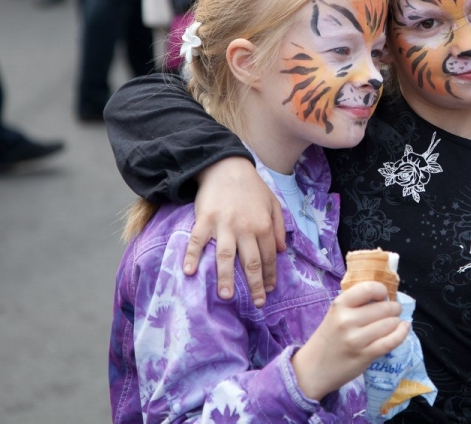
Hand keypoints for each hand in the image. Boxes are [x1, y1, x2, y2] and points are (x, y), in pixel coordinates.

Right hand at [186, 157, 285, 306]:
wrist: (226, 167)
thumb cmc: (251, 187)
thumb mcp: (273, 203)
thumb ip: (280, 227)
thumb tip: (282, 251)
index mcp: (263, 225)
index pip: (268, 257)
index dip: (269, 275)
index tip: (269, 290)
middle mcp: (245, 228)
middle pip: (251, 262)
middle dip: (254, 285)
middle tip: (256, 303)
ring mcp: (223, 225)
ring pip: (226, 256)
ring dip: (226, 277)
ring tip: (226, 296)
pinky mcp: (204, 220)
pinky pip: (197, 241)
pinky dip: (192, 256)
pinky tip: (188, 272)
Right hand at [292, 282, 408, 400]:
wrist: (313, 369)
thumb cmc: (328, 338)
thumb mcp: (335, 314)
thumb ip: (356, 304)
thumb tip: (385, 297)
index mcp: (339, 305)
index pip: (368, 288)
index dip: (381, 290)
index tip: (383, 296)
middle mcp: (347, 320)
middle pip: (383, 307)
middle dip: (394, 308)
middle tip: (394, 311)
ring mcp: (356, 339)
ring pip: (389, 324)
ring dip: (397, 322)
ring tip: (395, 323)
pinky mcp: (364, 356)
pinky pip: (390, 342)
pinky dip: (401, 334)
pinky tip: (404, 328)